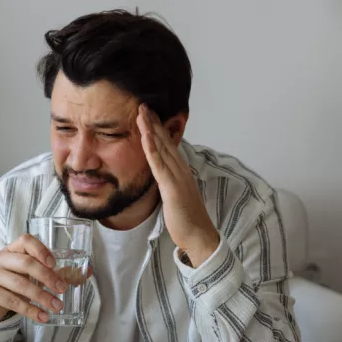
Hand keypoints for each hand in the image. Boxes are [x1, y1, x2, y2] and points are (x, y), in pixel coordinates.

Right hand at [0, 234, 66, 322]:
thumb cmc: (14, 281)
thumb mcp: (31, 274)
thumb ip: (56, 272)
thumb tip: (87, 272)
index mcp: (12, 249)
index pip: (26, 241)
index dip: (41, 250)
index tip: (54, 263)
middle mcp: (0, 258)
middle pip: (25, 263)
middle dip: (46, 276)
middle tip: (62, 289)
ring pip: (20, 284)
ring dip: (41, 296)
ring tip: (57, 306)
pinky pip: (12, 301)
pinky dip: (30, 310)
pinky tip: (42, 316)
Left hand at [137, 104, 219, 266]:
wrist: (199, 236)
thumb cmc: (186, 219)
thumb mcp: (174, 195)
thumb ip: (167, 182)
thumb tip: (158, 175)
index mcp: (180, 171)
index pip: (167, 145)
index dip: (157, 129)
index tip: (146, 114)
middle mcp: (180, 170)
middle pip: (165, 141)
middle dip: (153, 122)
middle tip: (142, 104)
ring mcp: (177, 177)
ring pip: (162, 149)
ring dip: (151, 130)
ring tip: (141, 113)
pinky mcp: (172, 188)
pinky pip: (160, 165)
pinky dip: (152, 150)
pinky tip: (145, 138)